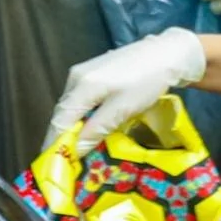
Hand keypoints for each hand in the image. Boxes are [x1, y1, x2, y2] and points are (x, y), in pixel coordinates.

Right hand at [42, 27, 204, 157]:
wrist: (166, 53)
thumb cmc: (147, 82)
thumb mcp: (122, 109)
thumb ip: (96, 130)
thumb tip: (74, 151)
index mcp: (81, 85)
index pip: (59, 121)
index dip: (54, 144)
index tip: (53, 167)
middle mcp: (76, 77)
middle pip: (62, 113)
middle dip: (62, 138)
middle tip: (66, 162)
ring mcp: (83, 72)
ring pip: (72, 107)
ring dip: (72, 128)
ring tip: (76, 150)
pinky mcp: (93, 72)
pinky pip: (80, 99)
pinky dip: (82, 116)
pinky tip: (89, 127)